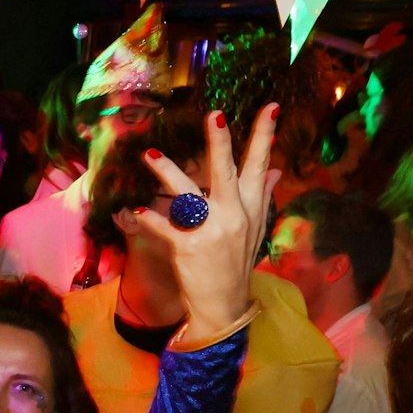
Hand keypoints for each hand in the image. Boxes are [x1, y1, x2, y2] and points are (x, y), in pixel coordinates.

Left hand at [138, 107, 277, 337]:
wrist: (225, 305)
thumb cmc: (237, 263)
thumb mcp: (255, 230)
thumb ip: (262, 197)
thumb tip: (276, 170)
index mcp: (251, 209)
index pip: (260, 167)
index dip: (264, 137)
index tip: (270, 107)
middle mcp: (233, 216)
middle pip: (228, 174)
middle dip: (221, 144)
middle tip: (214, 116)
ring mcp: (211, 232)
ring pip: (189, 196)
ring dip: (168, 174)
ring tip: (150, 156)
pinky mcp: (189, 248)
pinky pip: (166, 228)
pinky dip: (151, 220)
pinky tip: (136, 212)